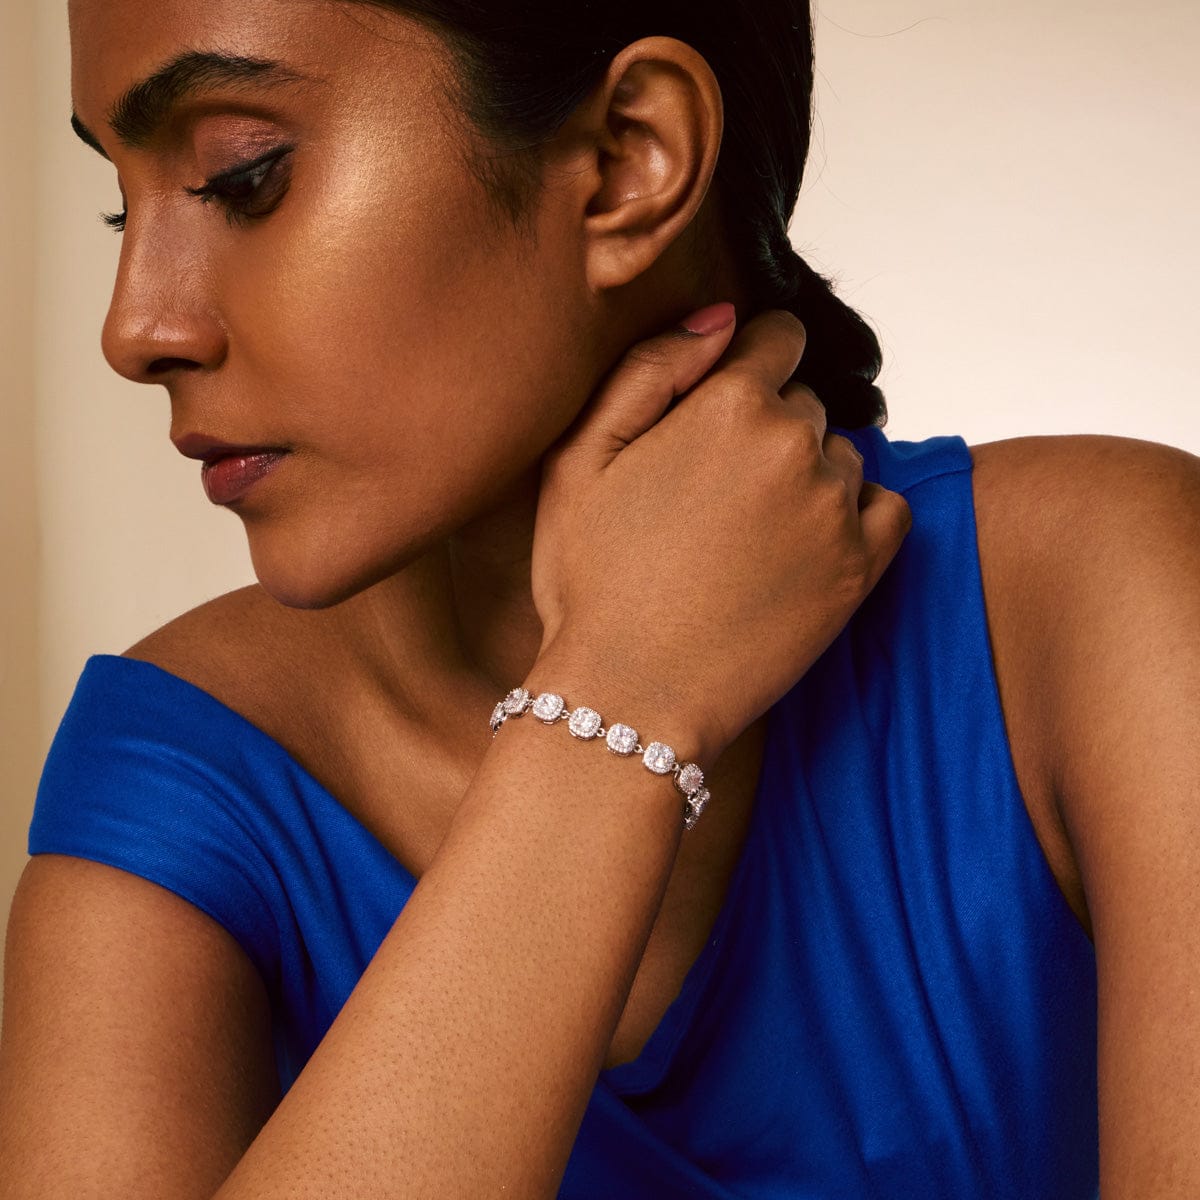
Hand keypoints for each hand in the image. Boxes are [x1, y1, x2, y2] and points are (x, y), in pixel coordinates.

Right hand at [529, 305, 911, 761]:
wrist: (630, 696)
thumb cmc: (592, 580)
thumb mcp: (578, 460)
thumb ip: (649, 368)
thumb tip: (720, 316)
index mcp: (726, 405)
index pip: (776, 336)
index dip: (746, 365)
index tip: (720, 411)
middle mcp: (795, 444)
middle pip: (805, 402)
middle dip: (767, 428)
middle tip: (713, 495)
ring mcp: (836, 508)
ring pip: (841, 456)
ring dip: (807, 477)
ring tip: (749, 536)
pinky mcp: (863, 569)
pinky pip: (887, 507)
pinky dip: (856, 516)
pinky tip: (805, 548)